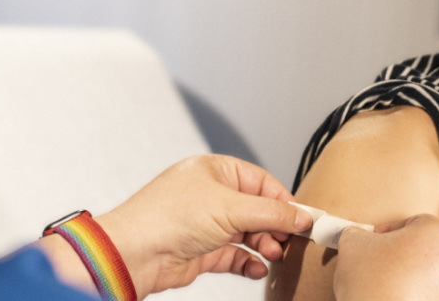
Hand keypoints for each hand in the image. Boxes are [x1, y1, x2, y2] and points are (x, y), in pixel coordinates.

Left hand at [95, 155, 313, 298]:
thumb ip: (271, 213)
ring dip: (263, 245)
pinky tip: (258, 269)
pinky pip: (233, 255)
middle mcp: (209, 194)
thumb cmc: (167, 217)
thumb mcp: (231, 208)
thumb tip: (301, 216)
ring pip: (247, 234)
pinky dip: (248, 262)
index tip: (304, 219)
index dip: (284, 201)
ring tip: (273, 254)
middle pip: (256, 209)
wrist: (134, 252)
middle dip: (275, 226)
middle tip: (290, 241)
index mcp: (215, 170)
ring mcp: (205, 223)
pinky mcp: (201, 250)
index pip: (262, 182)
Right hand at [333, 214, 438, 300]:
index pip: (414, 223)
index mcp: (435, 232)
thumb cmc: (370, 284)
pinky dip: (427, 296)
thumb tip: (358, 236)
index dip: (391, 232)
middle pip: (430, 247)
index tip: (377, 243)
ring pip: (438, 273)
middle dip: (409, 254)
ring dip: (419, 276)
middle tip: (385, 265)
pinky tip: (404, 299)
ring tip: (394, 286)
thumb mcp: (353, 245)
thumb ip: (359, 234)